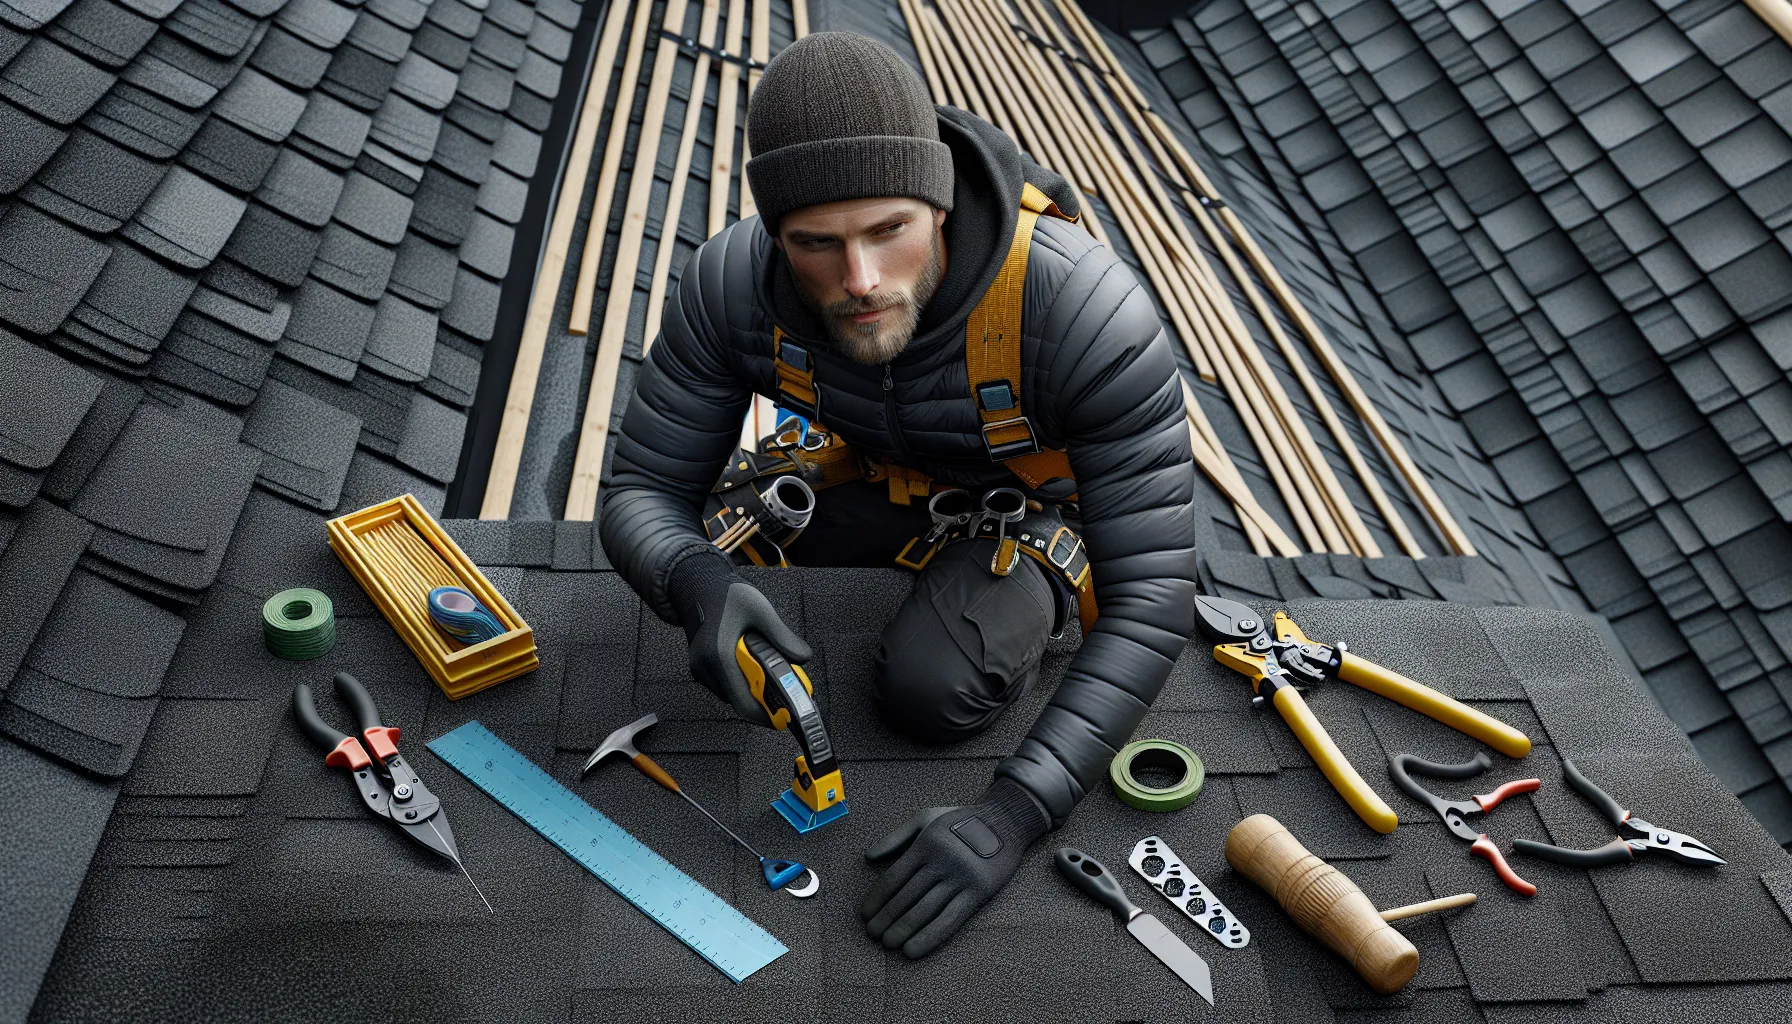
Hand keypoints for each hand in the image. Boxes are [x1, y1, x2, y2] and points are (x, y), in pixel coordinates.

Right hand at [669, 554, 810, 725]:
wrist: (698, 586)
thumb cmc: (726, 595)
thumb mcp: (761, 610)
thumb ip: (782, 637)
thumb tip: (803, 658)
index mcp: (719, 656)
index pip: (744, 703)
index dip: (767, 715)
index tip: (786, 715)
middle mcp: (705, 668)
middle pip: (740, 702)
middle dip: (764, 699)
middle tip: (785, 686)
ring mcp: (700, 671)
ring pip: (732, 696)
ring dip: (752, 690)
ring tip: (768, 669)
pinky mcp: (700, 669)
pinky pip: (725, 686)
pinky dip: (742, 683)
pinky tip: (752, 665)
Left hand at [860, 778, 1049, 957]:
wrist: (1006, 819)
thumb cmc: (960, 820)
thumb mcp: (926, 818)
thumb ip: (895, 837)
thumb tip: (868, 857)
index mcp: (926, 844)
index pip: (894, 878)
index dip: (876, 899)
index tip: (865, 915)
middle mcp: (941, 861)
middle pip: (906, 897)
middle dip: (886, 919)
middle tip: (872, 935)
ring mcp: (960, 878)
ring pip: (925, 910)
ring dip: (903, 930)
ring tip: (888, 943)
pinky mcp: (978, 892)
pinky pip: (950, 919)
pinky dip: (929, 937)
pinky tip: (913, 949)